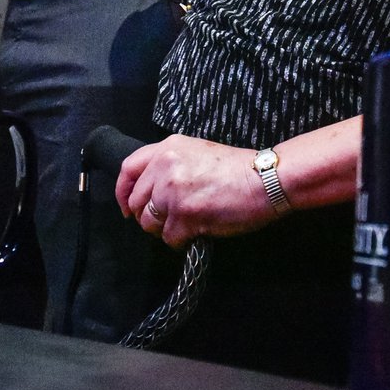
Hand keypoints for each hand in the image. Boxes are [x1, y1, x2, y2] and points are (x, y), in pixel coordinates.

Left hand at [116, 134, 274, 246]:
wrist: (265, 178)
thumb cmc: (239, 168)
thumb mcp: (198, 152)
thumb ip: (171, 165)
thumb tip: (152, 189)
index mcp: (167, 148)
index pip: (128, 169)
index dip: (123, 192)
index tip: (127, 206)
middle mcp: (165, 168)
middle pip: (137, 202)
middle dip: (149, 216)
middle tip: (167, 220)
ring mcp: (173, 193)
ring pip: (150, 223)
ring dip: (165, 229)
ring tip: (187, 224)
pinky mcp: (185, 216)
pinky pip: (170, 238)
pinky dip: (181, 240)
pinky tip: (198, 231)